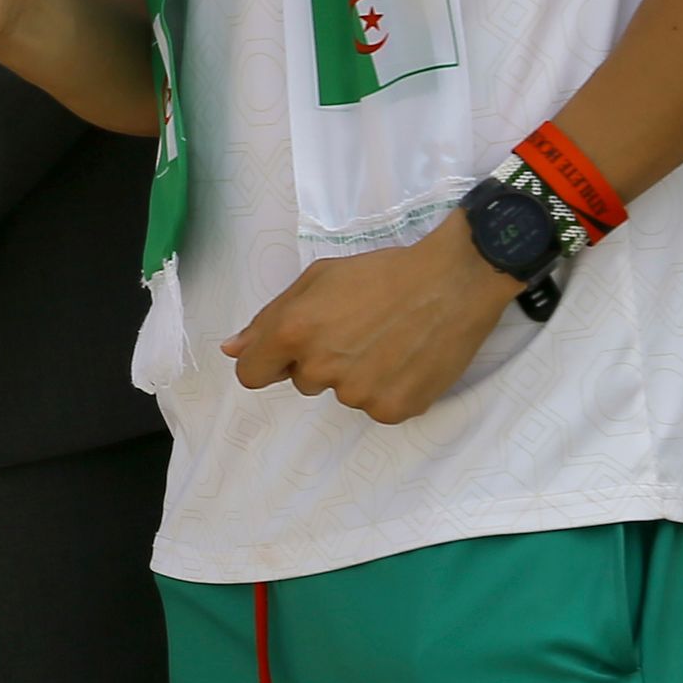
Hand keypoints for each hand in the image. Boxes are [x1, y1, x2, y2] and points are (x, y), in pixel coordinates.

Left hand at [222, 216, 521, 424]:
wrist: (452, 281)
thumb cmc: (381, 273)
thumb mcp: (317, 280)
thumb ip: (268, 319)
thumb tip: (230, 350)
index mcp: (294, 332)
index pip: (252, 374)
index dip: (267, 362)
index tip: (286, 353)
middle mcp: (321, 369)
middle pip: (301, 381)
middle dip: (318, 360)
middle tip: (356, 330)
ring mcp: (359, 395)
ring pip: (341, 393)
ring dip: (355, 375)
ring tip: (386, 341)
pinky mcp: (393, 410)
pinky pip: (375, 406)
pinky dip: (387, 389)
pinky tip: (406, 360)